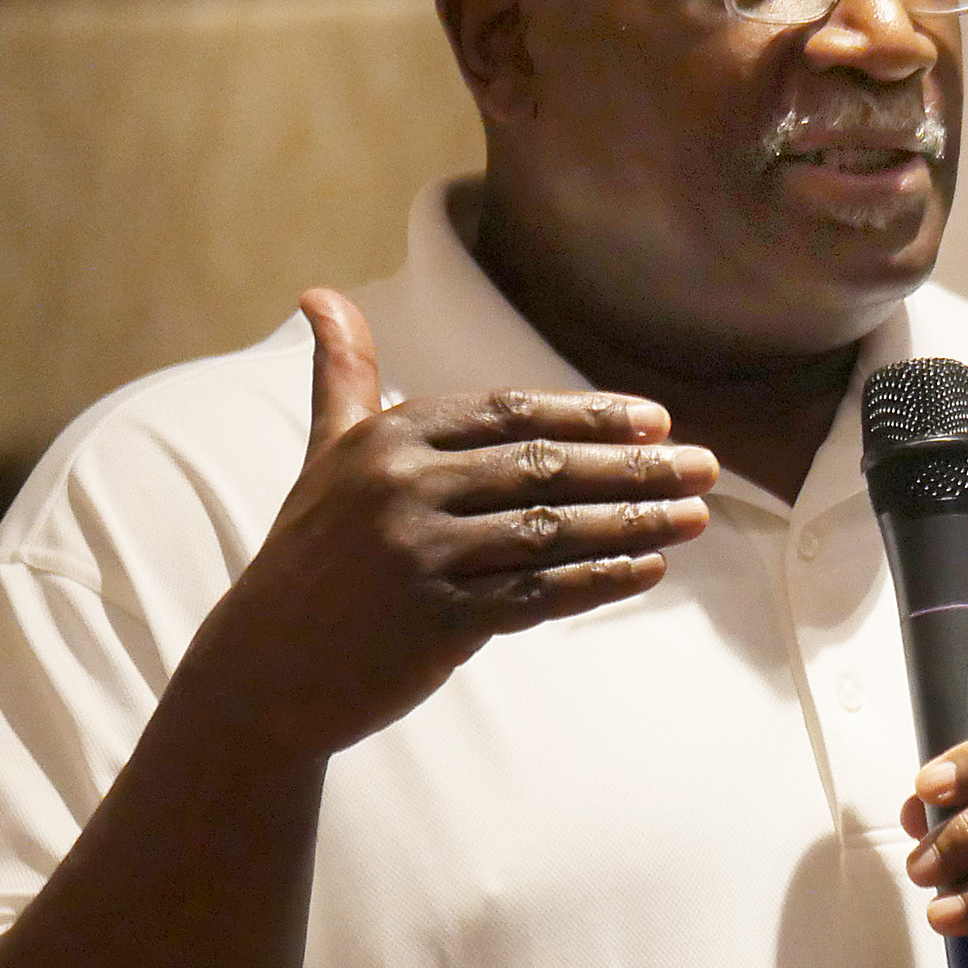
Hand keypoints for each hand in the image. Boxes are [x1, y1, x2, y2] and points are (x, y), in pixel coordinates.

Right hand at [182, 288, 718, 759]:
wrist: (261, 672)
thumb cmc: (307, 557)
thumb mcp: (325, 456)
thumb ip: (344, 376)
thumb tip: (322, 295)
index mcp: (388, 439)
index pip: (511, 414)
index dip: (590, 416)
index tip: (656, 421)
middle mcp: (403, 488)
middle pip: (544, 468)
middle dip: (634, 466)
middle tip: (706, 466)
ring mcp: (420, 555)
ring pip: (552, 530)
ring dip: (635, 522)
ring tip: (696, 516)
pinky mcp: (436, 620)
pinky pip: (538, 594)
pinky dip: (600, 581)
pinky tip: (650, 569)